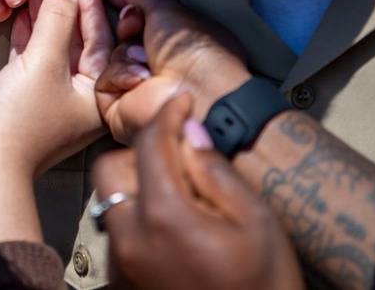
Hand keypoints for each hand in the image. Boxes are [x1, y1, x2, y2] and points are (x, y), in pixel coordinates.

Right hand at [0, 0, 110, 175]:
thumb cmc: (21, 120)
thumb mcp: (44, 62)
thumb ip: (57, 21)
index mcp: (99, 97)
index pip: (102, 43)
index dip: (91, 9)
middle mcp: (79, 100)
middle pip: (78, 44)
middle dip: (68, 12)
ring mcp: (50, 99)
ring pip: (52, 49)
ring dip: (45, 20)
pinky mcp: (23, 98)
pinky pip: (31, 59)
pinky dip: (26, 37)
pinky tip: (20, 13)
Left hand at [92, 93, 303, 289]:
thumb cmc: (264, 288)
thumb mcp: (256, 221)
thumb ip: (216, 171)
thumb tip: (190, 132)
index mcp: (163, 217)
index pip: (150, 143)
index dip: (168, 114)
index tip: (182, 102)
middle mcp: (130, 240)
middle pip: (111, 169)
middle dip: (141, 153)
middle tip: (181, 156)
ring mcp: (122, 266)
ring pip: (110, 202)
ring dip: (138, 187)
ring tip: (183, 195)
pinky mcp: (124, 283)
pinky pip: (118, 235)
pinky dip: (139, 220)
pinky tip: (175, 227)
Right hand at [95, 0, 251, 143]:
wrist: (196, 91)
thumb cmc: (192, 48)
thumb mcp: (168, 10)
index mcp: (175, 43)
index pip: (141, 21)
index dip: (127, 6)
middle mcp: (158, 66)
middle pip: (123, 37)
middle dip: (127, 27)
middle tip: (136, 24)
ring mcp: (139, 88)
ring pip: (112, 57)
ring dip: (127, 55)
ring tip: (147, 62)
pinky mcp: (120, 108)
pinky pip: (105, 81)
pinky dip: (122, 76)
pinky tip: (141, 80)